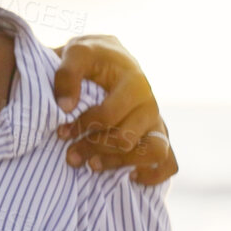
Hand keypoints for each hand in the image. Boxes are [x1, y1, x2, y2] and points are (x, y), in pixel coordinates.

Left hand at [50, 34, 177, 184]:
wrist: (108, 57)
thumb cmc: (91, 57)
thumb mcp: (76, 54)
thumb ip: (67, 74)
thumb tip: (65, 107)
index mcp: (135, 83)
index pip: (109, 116)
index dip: (83, 127)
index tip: (61, 132)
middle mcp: (150, 104)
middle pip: (127, 139)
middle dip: (94, 149)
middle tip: (70, 155)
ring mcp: (156, 121)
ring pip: (152, 153)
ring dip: (120, 163)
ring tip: (92, 166)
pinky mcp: (157, 135)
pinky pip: (169, 163)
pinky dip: (154, 175)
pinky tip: (129, 176)